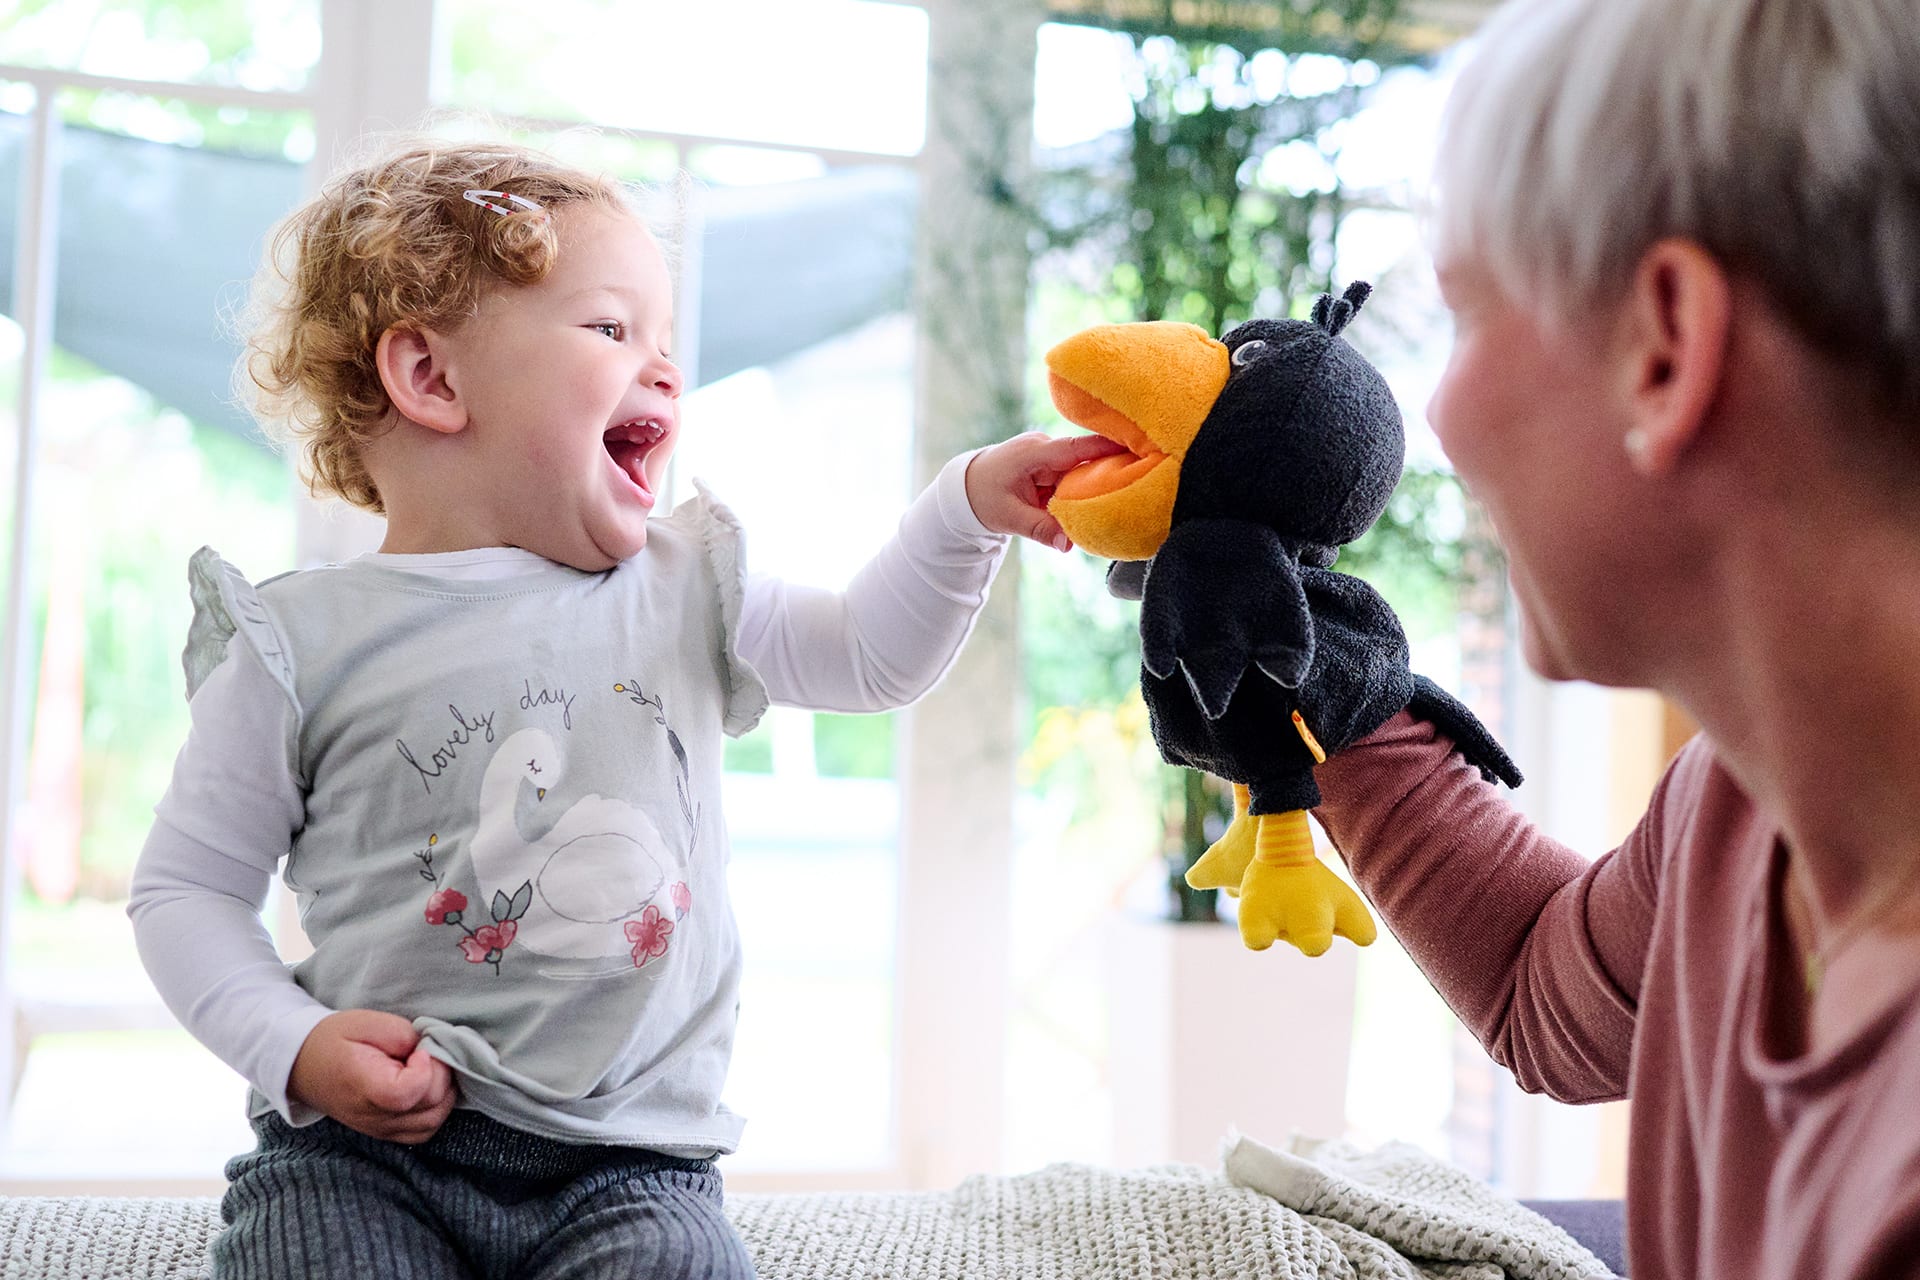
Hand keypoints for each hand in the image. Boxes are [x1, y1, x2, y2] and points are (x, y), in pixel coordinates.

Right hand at [288, 1009, 456, 1143]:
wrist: (303, 1065)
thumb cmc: (334, 1040)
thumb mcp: (366, 1022)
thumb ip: (403, 1035)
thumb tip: (430, 1051)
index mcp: (362, 1086)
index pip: (408, 1093)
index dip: (426, 1069)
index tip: (419, 1050)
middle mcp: (371, 1115)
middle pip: (428, 1107)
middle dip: (440, 1074)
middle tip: (425, 1054)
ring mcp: (379, 1129)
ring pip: (431, 1122)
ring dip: (441, 1093)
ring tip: (427, 1069)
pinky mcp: (384, 1132)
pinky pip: (422, 1131)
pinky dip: (434, 1110)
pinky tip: (426, 1086)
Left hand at [964, 432, 1130, 550]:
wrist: (963, 488)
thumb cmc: (982, 498)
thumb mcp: (1009, 517)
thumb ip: (1041, 529)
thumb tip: (1069, 545)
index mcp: (1033, 453)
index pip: (1076, 448)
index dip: (1107, 448)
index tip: (1137, 450)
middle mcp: (1044, 448)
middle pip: (1085, 460)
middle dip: (1109, 473)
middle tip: (1140, 485)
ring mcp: (1047, 455)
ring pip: (1081, 470)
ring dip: (1096, 485)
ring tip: (1126, 498)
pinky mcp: (1050, 465)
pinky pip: (1073, 476)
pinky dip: (1083, 490)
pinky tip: (1101, 503)